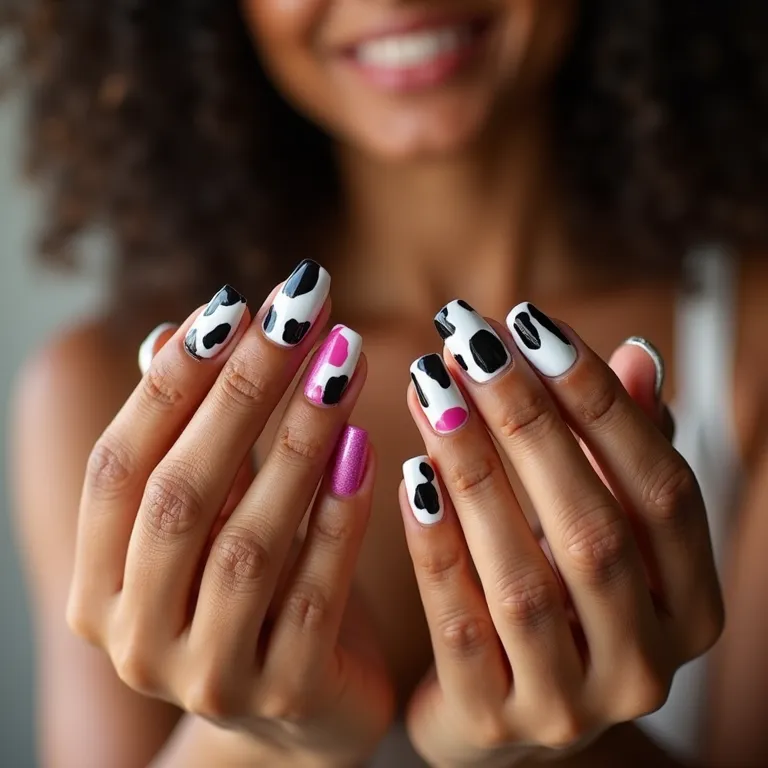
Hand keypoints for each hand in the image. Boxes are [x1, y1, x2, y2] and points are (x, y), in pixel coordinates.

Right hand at [67, 263, 393, 766]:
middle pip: (181, 493)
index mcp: (101, 585)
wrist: (307, 712)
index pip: (118, 467)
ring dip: (300, 439)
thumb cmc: (257, 593)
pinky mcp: (287, 694)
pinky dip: (340, 514)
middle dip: (243, 389)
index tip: (231, 303)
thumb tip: (173, 332)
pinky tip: (365, 446)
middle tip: (302, 310)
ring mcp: (209, 675)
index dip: (172, 381)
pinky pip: (316, 592)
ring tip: (344, 359)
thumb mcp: (215, 519)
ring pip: (249, 541)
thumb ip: (193, 438)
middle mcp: (136, 637)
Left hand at [400, 300, 722, 767]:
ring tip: (430, 386)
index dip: (600, 401)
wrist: (497, 707)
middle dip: (527, 420)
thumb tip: (638, 356)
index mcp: (690, 607)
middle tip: (467, 339)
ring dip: (473, 469)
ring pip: (523, 576)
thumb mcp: (601, 528)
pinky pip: (459, 626)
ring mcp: (569, 706)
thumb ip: (620, 452)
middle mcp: (646, 666)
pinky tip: (411, 473)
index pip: (665, 491)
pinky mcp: (491, 721)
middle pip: (593, 529)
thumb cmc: (557, 596)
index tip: (532, 323)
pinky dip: (436, 544)